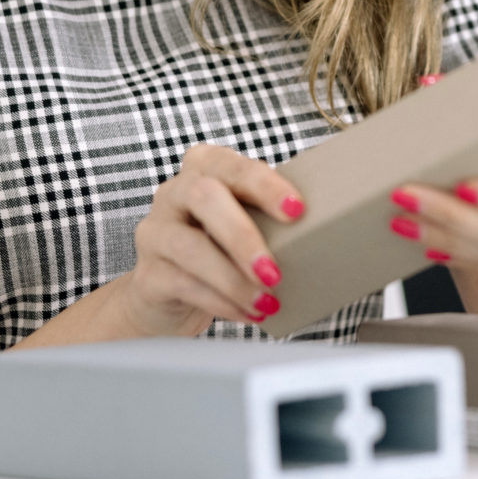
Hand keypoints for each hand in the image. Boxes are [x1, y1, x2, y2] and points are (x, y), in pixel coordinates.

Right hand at [112, 144, 304, 335]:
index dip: (264, 185)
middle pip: (204, 197)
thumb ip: (269, 217)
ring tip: (267, 300)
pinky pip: (183, 284)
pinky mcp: (147, 274)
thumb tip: (330, 229)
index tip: (297, 210)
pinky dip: (221, 302)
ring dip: (234, 279)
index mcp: (203, 169)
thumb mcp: (243, 222)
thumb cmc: (219, 248)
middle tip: (274, 270)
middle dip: (244, 234)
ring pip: (190, 247)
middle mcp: (173, 193)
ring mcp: (155, 232)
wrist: (167, 294)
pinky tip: (248, 313)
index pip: (232, 165)